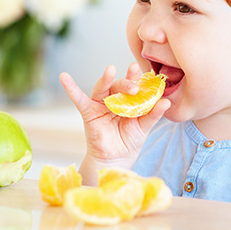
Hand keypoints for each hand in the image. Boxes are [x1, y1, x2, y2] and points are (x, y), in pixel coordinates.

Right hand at [59, 63, 169, 184]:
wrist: (116, 160)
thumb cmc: (129, 142)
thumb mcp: (144, 127)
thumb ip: (153, 114)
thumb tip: (166, 101)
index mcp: (128, 100)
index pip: (134, 85)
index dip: (138, 78)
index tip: (145, 71)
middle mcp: (114, 98)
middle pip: (119, 85)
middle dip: (126, 83)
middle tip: (135, 86)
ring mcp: (100, 104)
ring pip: (103, 88)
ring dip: (106, 78)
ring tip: (110, 69)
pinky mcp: (88, 113)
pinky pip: (79, 99)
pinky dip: (71, 88)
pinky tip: (64, 77)